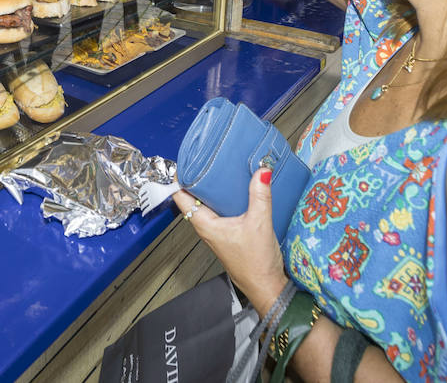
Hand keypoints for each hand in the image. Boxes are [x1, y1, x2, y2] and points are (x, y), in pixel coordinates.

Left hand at [174, 168, 287, 314]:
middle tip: (205, 159)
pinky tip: (236, 190)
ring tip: (219, 169)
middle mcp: (207, 228)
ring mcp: (217, 232)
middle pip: (193, 198)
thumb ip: (260, 196)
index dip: (179, 179)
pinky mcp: (229, 234)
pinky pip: (220, 211)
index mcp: (205, 224)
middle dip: (197, 179)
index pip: (181, 198)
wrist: (267, 287)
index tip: (184, 162)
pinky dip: (224, 199)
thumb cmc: (256, 263)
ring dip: (211, 189)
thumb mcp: (260, 223)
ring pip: (208, 205)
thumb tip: (262, 170)